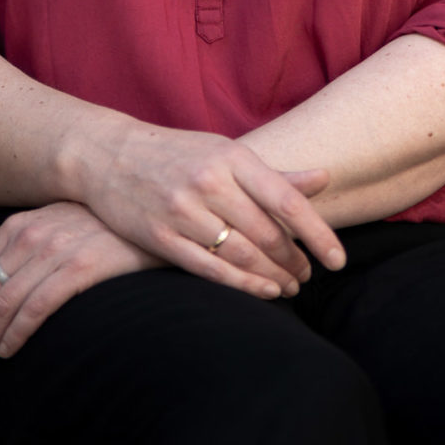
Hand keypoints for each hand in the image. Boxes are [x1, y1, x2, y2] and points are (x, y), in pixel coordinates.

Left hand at [0, 201, 153, 376]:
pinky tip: (9, 352)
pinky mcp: (81, 267)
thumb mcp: (53, 228)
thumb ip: (22, 251)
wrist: (149, 217)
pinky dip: (15, 334)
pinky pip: (34, 308)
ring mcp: (54, 251)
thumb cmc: (99, 230)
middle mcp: (28, 236)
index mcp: (15, 227)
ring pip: (1, 306)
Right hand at [75, 120, 345, 293]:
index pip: (288, 201)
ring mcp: (182, 211)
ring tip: (290, 287)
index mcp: (232, 157)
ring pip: (241, 255)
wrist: (106, 154)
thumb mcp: (225, 152)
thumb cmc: (176, 154)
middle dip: (295, 261)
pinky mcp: (159, 237)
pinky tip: (262, 292)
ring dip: (272, 277)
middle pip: (267, 234)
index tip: (338, 260)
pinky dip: (241, 285)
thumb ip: (273, 174)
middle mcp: (210, 183)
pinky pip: (209, 270)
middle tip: (309, 276)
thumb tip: (326, 178)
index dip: (319, 234)